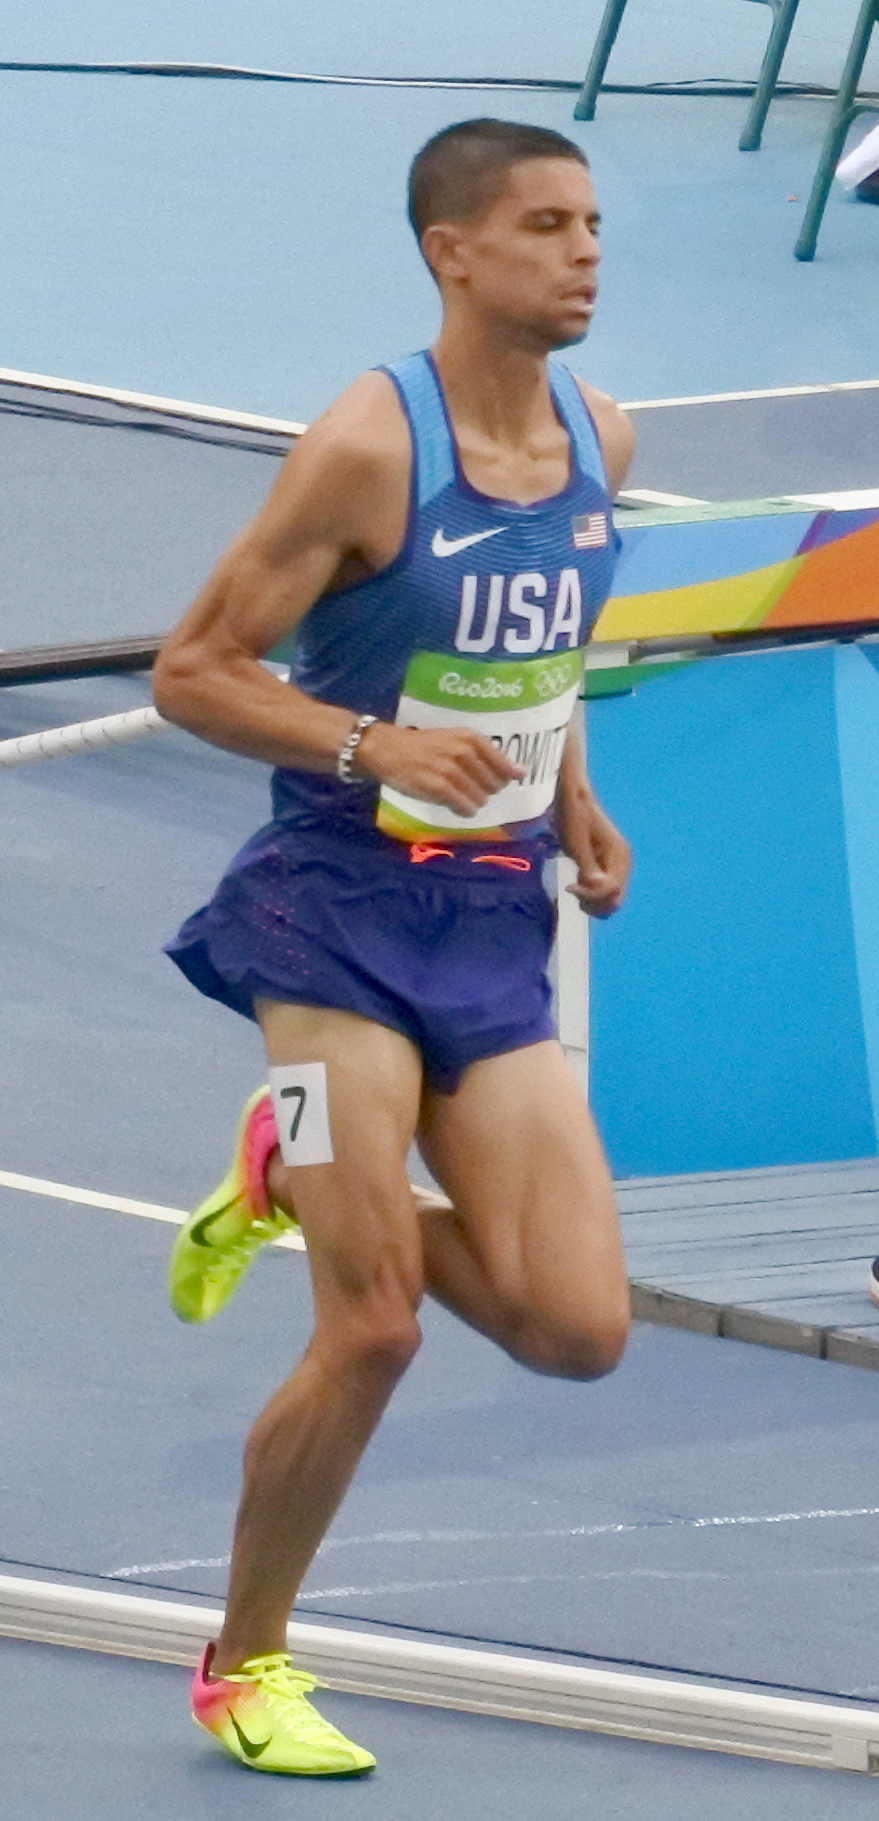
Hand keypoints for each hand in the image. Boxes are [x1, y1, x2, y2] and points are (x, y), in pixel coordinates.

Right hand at [358, 723, 524, 816]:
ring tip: (457, 794)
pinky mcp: (439, 788)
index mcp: (471, 738)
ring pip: (480, 798)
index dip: (502, 779)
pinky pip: (465, 807)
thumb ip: (486, 755)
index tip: (497, 783)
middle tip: (467, 787)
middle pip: (494, 785)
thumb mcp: (454, 740)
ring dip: (472, 802)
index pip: (504, 766)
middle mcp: (464, 752)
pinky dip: (463, 810)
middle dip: (485, 791)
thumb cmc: (422, 745)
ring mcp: (452, 770)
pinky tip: (454, 804)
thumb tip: (521, 772)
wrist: (387, 750)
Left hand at [561, 796, 630, 917]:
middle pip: (616, 899)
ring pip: (610, 898)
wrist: (573, 800)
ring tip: (575, 888)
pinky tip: (578, 884)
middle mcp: (622, 864)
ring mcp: (614, 866)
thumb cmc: (573, 818)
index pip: (612, 890)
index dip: (591, 895)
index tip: (570, 886)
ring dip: (592, 901)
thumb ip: (588, 867)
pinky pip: (603, 890)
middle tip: (573, 890)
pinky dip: (591, 894)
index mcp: (619, 856)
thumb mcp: (577, 844)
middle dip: (594, 902)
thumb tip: (595, 887)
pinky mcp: (605, 866)